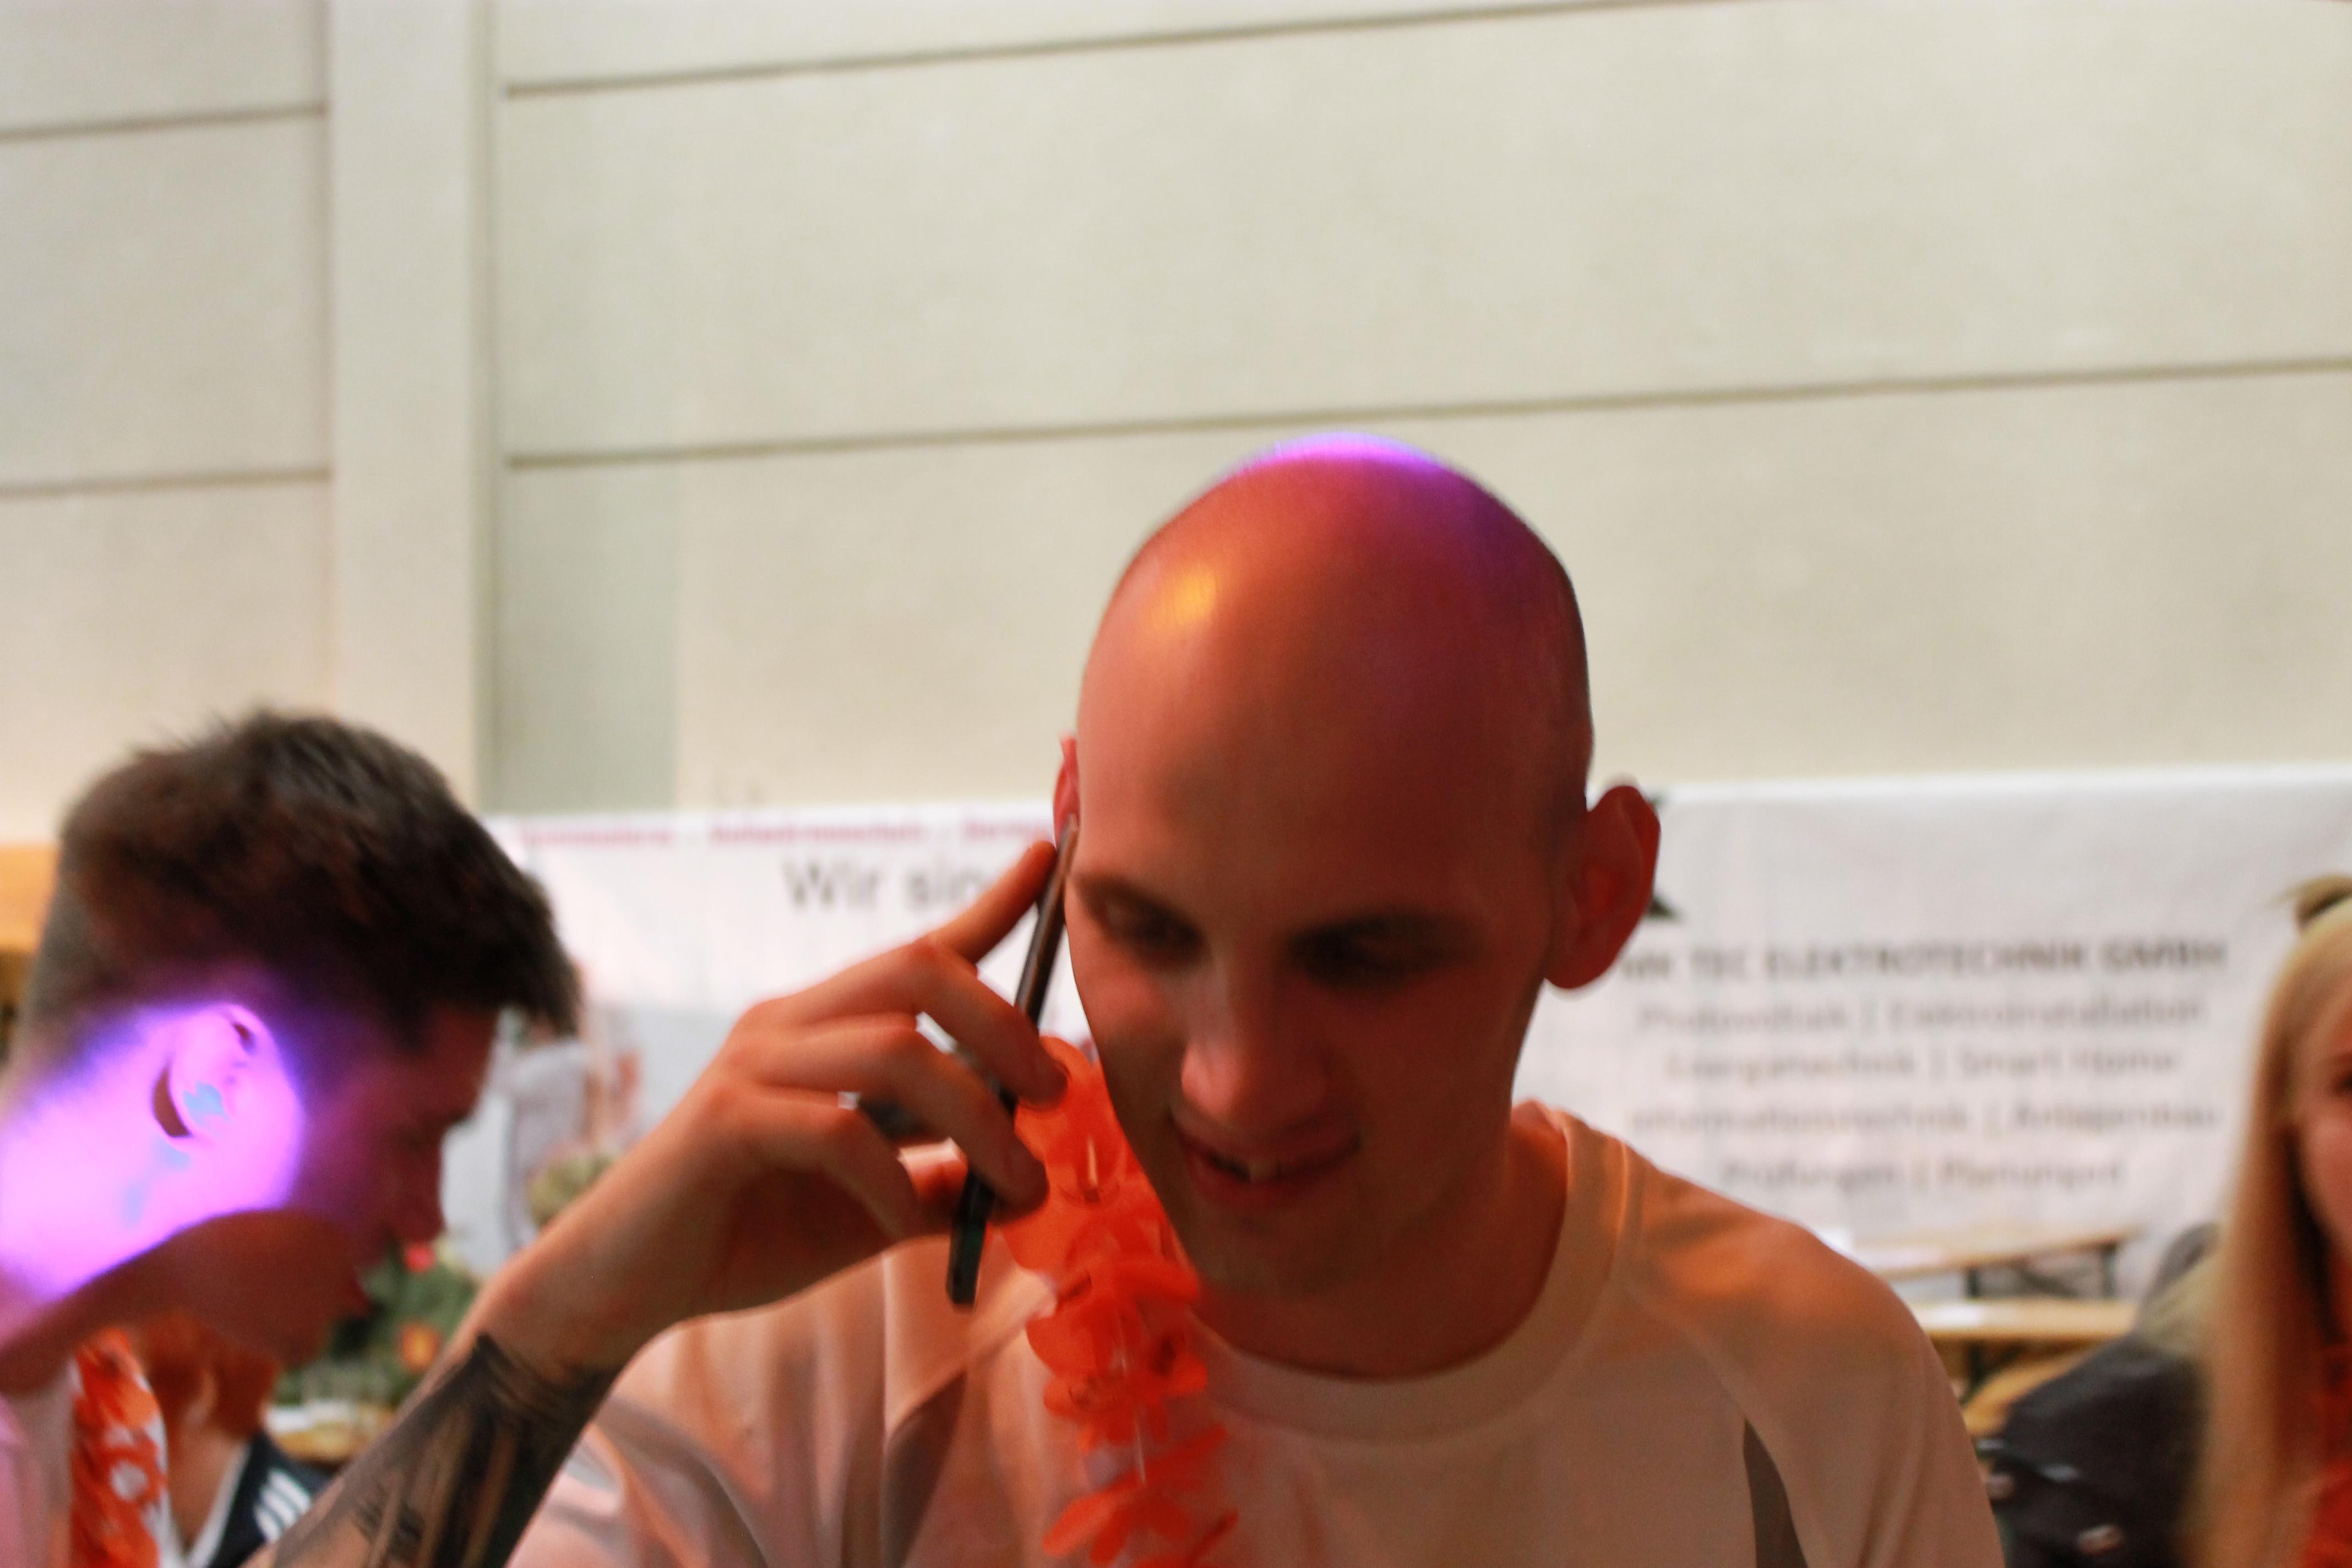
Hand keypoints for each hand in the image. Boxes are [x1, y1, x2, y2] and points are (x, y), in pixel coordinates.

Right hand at [470, 840, 1068, 1376]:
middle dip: (1005, 1025)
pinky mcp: (724, 1123)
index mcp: (824, 1027)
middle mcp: (788, 1024)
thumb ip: (941, 1187)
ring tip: (1020, 1183)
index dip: (991, 906)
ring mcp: (751, 1066)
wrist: (627, 1288)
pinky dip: (893, 1180)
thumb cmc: (749, 1235)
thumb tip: (1027, 1188)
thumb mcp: (872, 1208)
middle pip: (918, 971)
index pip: (920, 950)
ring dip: (978, 1118)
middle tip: (1059, 1094)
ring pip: (895, 1051)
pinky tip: (906, 1222)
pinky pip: (837, 1130)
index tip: (1049, 864)